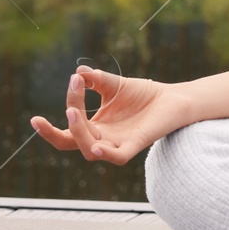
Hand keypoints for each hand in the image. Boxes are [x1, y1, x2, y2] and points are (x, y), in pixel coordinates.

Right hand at [29, 66, 187, 165]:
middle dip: (56, 132)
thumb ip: (95, 80)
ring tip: (73, 112)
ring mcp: (118, 143)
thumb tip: (78, 72)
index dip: (61, 113)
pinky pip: (118, 157)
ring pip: (90, 152)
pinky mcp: (136, 144)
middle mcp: (103, 139)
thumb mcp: (113, 84)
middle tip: (65, 107)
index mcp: (95, 127)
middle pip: (72, 142)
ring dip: (79, 135)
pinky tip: (96, 147)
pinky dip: (106, 154)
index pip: (68, 128)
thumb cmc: (142, 94)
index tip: (73, 80)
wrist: (171, 98)